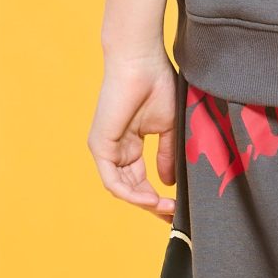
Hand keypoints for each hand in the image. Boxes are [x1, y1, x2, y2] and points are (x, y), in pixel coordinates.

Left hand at [88, 50, 177, 214]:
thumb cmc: (157, 85)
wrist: (142, 61)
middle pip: (131, 189)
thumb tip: (168, 183)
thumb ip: (167, 156)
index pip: (139, 180)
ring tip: (166, 208)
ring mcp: (105, 148)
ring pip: (121, 189)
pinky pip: (112, 181)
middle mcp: (115, 149)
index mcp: (129, 145)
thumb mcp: (168, 128)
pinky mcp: (100, 145)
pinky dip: (131, 194)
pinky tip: (151, 199)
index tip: (178, 208)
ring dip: (144, 203)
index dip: (157, 197)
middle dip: (152, 206)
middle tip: (174, 216)